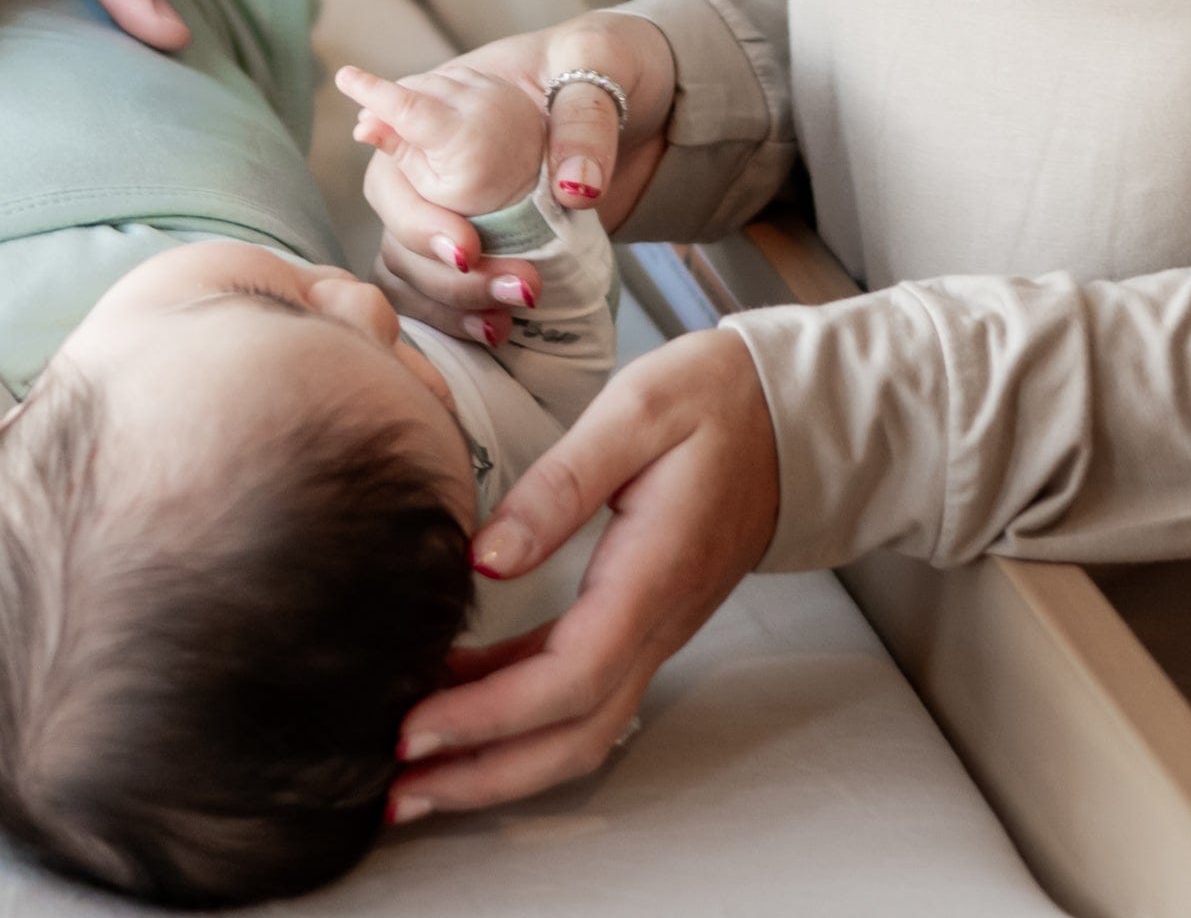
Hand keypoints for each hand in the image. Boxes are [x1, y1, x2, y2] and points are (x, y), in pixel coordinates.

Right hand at [363, 12, 676, 343]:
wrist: (655, 108)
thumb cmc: (612, 63)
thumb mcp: (600, 61)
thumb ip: (585, 116)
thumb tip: (576, 187)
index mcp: (450, 102)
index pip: (395, 142)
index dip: (413, 204)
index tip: (467, 242)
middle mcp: (438, 159)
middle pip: (396, 219)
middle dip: (437, 256)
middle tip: (497, 271)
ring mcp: (458, 209)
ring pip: (409, 265)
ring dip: (450, 296)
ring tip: (507, 313)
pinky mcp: (484, 251)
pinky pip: (436, 292)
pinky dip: (455, 319)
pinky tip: (498, 332)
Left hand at [389, 329, 780, 819]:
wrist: (792, 413)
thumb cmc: (717, 400)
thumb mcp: (637, 409)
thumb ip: (560, 482)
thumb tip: (485, 559)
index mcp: (653, 573)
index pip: (569, 679)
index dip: (487, 717)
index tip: (416, 727)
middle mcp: (659, 622)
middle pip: (573, 737)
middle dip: (483, 776)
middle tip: (398, 789)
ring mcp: (656, 630)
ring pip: (580, 729)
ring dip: (498, 761)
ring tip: (417, 768)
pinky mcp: (645, 621)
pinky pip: (583, 693)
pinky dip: (520, 713)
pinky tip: (466, 694)